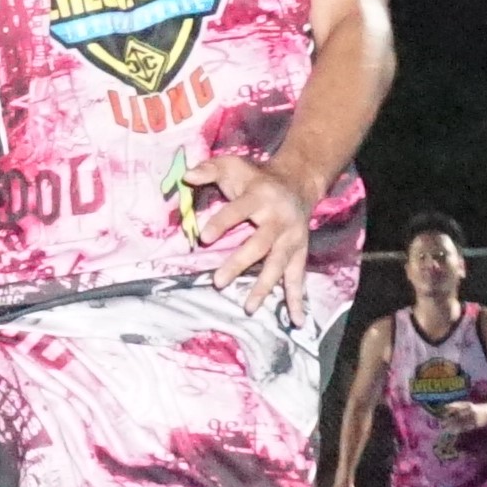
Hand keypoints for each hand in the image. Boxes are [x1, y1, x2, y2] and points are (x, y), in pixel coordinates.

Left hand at [172, 150, 312, 311]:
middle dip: (240, 263)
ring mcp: (292, 239)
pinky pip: (297, 278)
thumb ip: (209, 169)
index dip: (222, 223)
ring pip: (279, 265)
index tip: (204, 237)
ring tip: (248, 307)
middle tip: (218, 282)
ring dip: (265, 287)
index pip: (238, 210)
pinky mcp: (299, 252)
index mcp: (260, 197)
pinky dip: (297, 300)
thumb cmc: (257, 177)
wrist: (299, 182)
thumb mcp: (234, 165)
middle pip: (259, 244)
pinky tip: (296, 321)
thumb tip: (187, 177)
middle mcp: (279, 220)